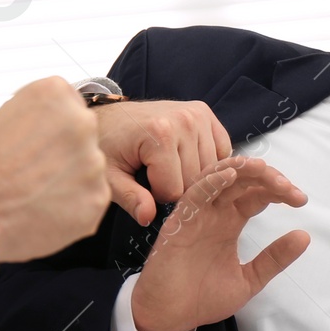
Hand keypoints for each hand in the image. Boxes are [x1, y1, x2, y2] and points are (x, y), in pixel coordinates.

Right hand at [0, 78, 110, 262]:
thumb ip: (43, 111)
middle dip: (67, 151)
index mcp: (57, 94)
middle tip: (38, 169)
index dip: (54, 128)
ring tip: (39, 189)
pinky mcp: (98, 196)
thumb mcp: (9, 113)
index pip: (71, 105)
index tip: (40, 142)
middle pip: (84, 135)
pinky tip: (48, 205)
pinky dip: (75, 203)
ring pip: (90, 167)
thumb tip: (58, 118)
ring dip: (72, 177)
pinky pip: (92, 196)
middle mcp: (83, 122)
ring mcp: (94, 160)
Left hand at [93, 100, 231, 224]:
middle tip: (153, 173)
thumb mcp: (110, 177)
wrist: (110, 117)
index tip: (142, 183)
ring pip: (209, 170)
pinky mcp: (205, 113)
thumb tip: (148, 217)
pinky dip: (206, 161)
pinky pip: (221, 152)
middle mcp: (185, 120)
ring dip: (190, 174)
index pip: (174, 189)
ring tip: (167, 164)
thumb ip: (130, 198)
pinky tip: (185, 157)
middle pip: (194, 181)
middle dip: (174, 185)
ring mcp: (197, 115)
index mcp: (161, 133)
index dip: (156, 194)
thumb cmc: (108, 146)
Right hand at [130, 156, 309, 330]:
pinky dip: (212, 181)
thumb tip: (305, 236)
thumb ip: (274, 259)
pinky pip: (195, 194)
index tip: (300, 199)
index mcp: (230, 222)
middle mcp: (215, 213)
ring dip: (242, 169)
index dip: (280, 191)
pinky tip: (230, 175)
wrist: (169, 317)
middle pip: (242, 180)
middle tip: (288, 188)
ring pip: (218, 178)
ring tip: (264, 168)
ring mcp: (197, 215)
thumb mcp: (249, 279)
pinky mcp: (179, 223)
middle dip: (267, 178)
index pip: (257, 194)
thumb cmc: (203, 298)